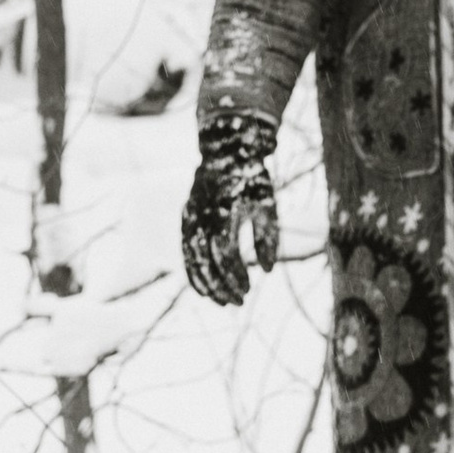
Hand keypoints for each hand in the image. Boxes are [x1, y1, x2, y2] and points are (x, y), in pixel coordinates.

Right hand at [181, 113, 279, 305]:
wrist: (226, 150)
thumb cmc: (252, 180)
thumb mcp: (268, 206)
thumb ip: (268, 239)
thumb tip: (266, 271)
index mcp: (224, 212)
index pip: (226, 254)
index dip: (235, 275)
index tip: (248, 289)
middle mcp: (203, 217)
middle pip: (206, 262)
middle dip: (222, 286)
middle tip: (238, 303)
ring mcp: (191, 218)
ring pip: (192, 260)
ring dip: (206, 284)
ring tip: (221, 301)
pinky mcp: (186, 218)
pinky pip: (185, 251)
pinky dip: (193, 271)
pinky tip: (204, 287)